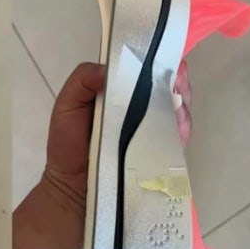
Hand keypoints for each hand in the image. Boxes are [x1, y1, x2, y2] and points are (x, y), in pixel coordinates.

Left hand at [42, 60, 191, 214]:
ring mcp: (151, 129)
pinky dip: (182, 127)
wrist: (73, 189)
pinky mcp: (159, 152)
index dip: (158, 60)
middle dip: (177, 79)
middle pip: (167, 85)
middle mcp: (138, 107)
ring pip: (177, 108)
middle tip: (176, 81)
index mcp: (117, 90)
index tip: (167, 59)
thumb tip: (108, 67)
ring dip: (182, 101)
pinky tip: (178, 124)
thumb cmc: (67, 143)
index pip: (143, 68)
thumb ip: (82, 80)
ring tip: (177, 102)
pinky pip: (178, 136)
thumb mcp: (67, 104)